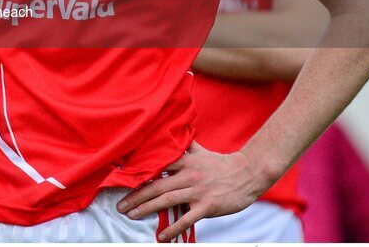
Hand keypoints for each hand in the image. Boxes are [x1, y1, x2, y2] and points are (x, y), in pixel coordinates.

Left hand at [116, 142, 269, 241]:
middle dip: (136, 197)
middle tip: (120, 206)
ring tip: (132, 216)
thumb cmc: (221, 164)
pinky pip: (186, 219)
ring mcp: (197, 191)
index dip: (137, 175)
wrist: (248, 173)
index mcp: (184, 161)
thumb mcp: (201, 151)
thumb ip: (184, 146)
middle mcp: (188, 175)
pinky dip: (172, 228)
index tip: (120, 181)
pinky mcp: (207, 206)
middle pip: (156, 186)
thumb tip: (171, 133)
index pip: (155, 168)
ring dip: (146, 209)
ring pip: (166, 200)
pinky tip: (161, 236)